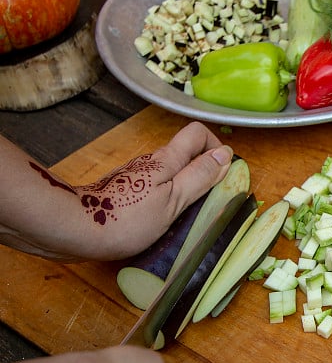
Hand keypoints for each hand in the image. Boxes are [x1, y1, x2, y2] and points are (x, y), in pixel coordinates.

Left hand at [0, 121, 233, 260]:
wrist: (74, 229)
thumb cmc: (127, 218)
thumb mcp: (174, 200)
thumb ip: (200, 177)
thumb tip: (225, 155)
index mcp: (167, 160)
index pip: (197, 133)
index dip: (215, 147)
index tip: (222, 174)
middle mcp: (151, 162)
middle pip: (185, 153)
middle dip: (203, 171)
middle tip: (209, 200)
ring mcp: (136, 176)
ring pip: (170, 172)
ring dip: (185, 187)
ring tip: (187, 215)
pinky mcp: (124, 191)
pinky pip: (155, 187)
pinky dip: (166, 198)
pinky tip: (162, 221)